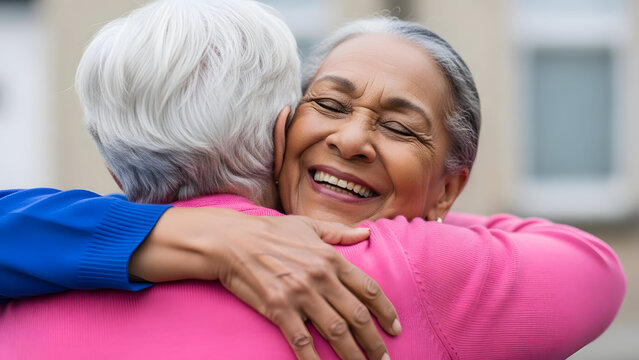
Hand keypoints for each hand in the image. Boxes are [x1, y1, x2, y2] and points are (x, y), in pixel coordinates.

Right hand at [130, 207, 400, 359]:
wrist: (232, 240)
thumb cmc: (270, 231)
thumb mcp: (308, 225)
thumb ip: (339, 232)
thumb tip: (367, 231)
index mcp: (331, 257)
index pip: (369, 289)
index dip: (386, 311)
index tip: (395, 327)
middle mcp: (321, 277)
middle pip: (357, 315)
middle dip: (374, 341)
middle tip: (384, 358)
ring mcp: (300, 294)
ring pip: (336, 331)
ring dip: (353, 354)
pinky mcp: (279, 308)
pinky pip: (302, 340)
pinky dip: (314, 358)